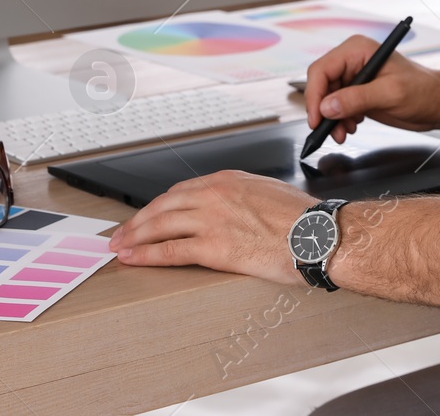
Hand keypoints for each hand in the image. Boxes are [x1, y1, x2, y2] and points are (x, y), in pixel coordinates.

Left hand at [107, 170, 312, 285]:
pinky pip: (170, 250)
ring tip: (120, 248)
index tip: (146, 216)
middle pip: (163, 207)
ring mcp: (212, 220)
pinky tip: (134, 259)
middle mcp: (214, 195)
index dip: (157, 207)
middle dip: (137, 221)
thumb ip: (242, 197)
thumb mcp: (268, 192)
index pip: (180, 192)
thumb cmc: (303, 218)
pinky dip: (147, 255)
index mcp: (227, 180)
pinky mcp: (214, 247)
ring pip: (160, 226)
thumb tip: (233, 208)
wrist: (318, 235)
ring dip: (135, 237)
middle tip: (121, 233)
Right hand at [304, 35, 439, 144]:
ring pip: (326, 99)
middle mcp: (352, 60)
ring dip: (331, 119)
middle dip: (323, 110)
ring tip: (343, 132)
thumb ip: (357, 99)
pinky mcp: (358, 92)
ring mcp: (354, 77)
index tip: (317, 117)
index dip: (314, 95)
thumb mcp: (390, 94)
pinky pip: (336, 106)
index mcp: (357, 50)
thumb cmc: (424, 90)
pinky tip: (350, 127)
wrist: (438, 103)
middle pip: (321, 84)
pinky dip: (339, 120)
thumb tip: (327, 107)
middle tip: (328, 130)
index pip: (322, 69)